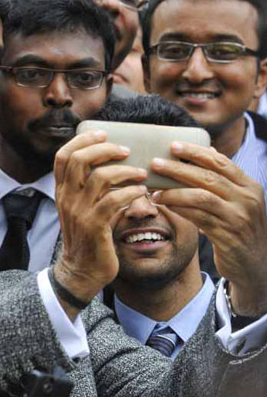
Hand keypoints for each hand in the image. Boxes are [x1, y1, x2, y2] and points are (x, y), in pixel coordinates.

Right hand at [53, 131, 146, 313]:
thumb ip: (90, 188)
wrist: (82, 271)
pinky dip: (131, 192)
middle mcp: (67, 198)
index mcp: (62, 191)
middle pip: (79, 160)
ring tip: (141, 174)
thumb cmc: (88, 237)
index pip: (62, 156)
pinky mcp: (94, 226)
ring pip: (100, 177)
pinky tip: (141, 193)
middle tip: (126, 150)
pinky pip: (114, 201)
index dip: (82, 140)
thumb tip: (115, 164)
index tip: (103, 134)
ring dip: (125, 171)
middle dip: (105, 149)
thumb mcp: (82, 208)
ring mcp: (79, 212)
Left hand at [150, 142, 266, 315]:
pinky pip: (198, 218)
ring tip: (154, 190)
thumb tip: (209, 151)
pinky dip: (179, 210)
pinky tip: (164, 205)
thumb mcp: (237, 201)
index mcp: (249, 186)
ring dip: (174, 192)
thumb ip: (224, 179)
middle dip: (179, 169)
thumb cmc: (239, 227)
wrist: (255, 264)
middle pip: (208, 177)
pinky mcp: (228, 236)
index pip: (221, 162)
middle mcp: (247, 199)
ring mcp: (239, 217)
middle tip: (155, 163)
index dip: (196, 152)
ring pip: (201, 197)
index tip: (172, 145)